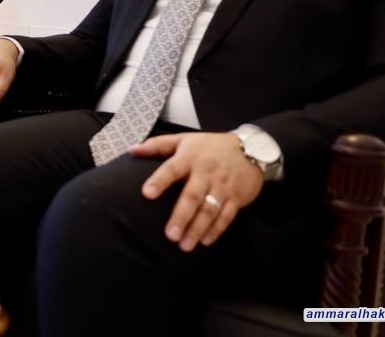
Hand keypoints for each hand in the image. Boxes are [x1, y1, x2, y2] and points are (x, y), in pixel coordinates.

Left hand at [133, 133, 264, 251]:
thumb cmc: (210, 146)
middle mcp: (206, 173)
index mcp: (190, 158)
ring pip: (209, 210)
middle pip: (192, 196)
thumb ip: (157, 145)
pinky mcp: (236, 198)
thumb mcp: (184, 139)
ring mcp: (223, 186)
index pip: (172, 169)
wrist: (251, 148)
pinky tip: (205, 241)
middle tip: (169, 235)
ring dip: (197, 229)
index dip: (160, 181)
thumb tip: (132, 150)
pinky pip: (226, 216)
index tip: (147, 194)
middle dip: (181, 217)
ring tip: (184, 245)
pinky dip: (216, 230)